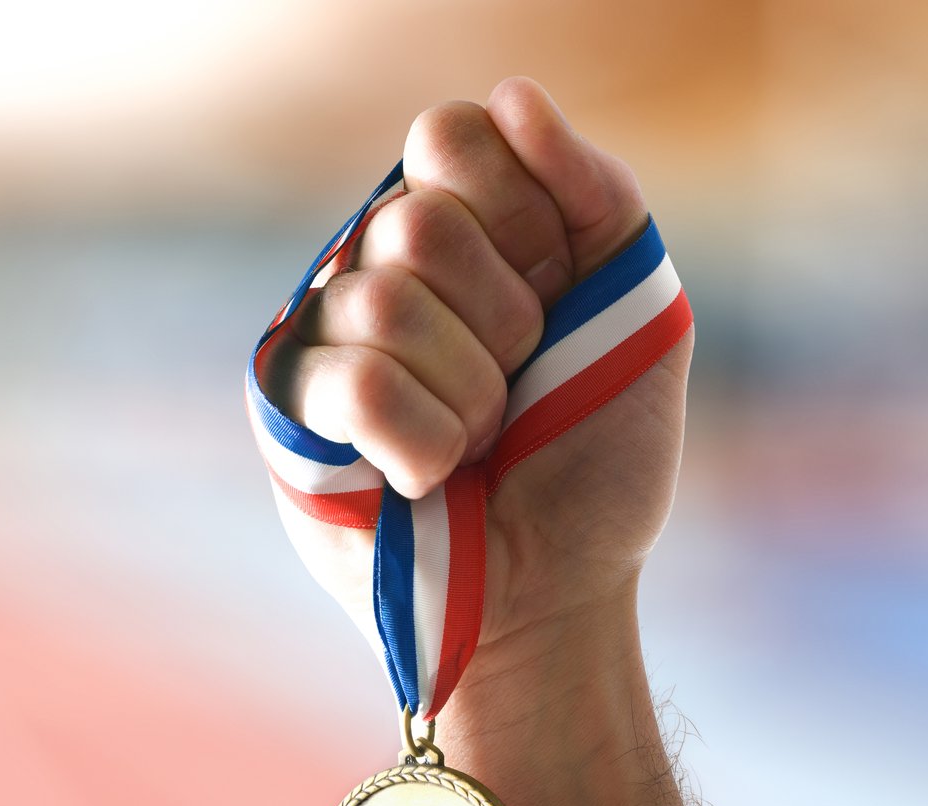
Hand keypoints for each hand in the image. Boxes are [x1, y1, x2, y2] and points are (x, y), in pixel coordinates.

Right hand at [271, 77, 692, 666]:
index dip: (520, 219)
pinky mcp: (289, 409)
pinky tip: (428, 474)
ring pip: (384, 302)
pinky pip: (355, 380)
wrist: (557, 589)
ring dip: (468, 393)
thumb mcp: (639, 308)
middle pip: (417, 220)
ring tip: (476, 440)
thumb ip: (593, 193)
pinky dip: (422, 438)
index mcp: (464, 225)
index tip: (556, 297)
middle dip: (499, 319)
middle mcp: (379, 263)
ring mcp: (325, 331)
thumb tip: (512, 95)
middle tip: (515, 382)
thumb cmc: (593, 459)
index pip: (451, 137)